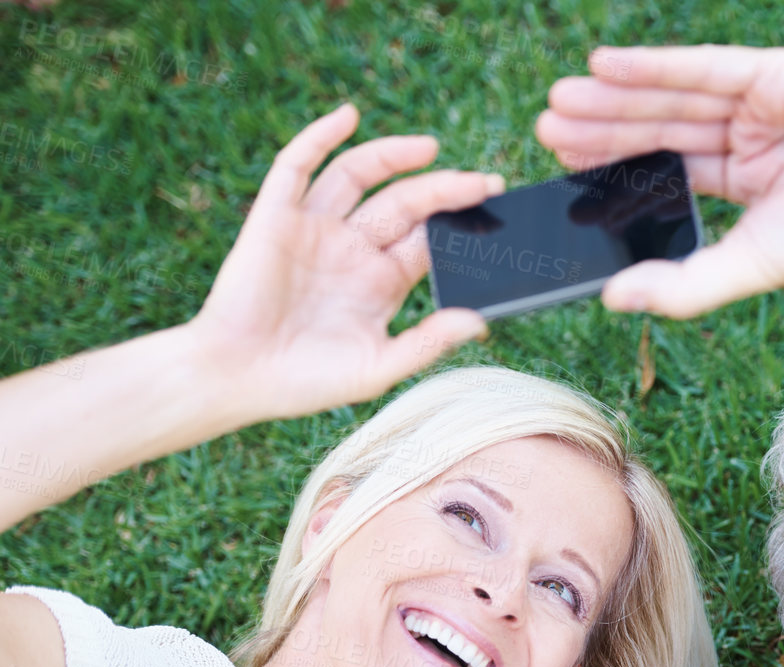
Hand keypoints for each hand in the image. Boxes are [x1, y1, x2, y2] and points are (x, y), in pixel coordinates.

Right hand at [187, 103, 502, 423]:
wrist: (237, 379)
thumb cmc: (307, 382)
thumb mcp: (379, 367)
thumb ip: (429, 342)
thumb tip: (482, 322)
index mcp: (381, 281)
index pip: (427, 240)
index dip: (459, 222)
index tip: (494, 211)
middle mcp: (351, 249)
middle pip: (403, 204)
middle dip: (443, 189)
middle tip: (484, 181)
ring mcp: (314, 229)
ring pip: (358, 176)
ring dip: (392, 155)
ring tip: (430, 148)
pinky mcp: (275, 217)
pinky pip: (298, 165)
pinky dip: (321, 137)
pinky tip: (349, 116)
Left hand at [536, 45, 783, 317]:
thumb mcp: (747, 266)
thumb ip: (683, 283)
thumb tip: (613, 298)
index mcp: (750, 180)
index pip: (671, 169)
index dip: (620, 167)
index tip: (566, 168)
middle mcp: (755, 136)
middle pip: (664, 128)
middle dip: (606, 128)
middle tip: (546, 129)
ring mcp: (766, 100)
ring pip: (676, 97)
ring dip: (617, 97)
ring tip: (560, 102)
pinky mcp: (778, 72)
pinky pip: (704, 67)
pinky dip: (654, 66)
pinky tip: (605, 67)